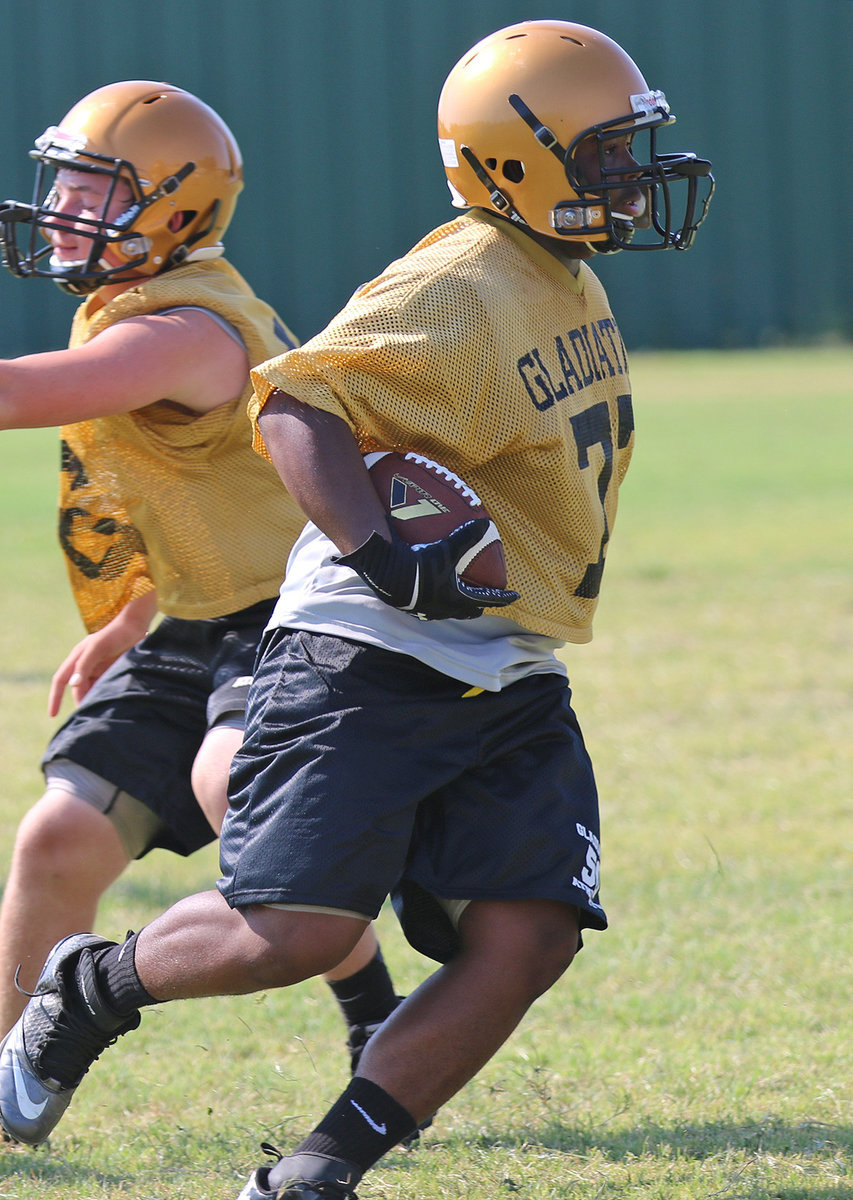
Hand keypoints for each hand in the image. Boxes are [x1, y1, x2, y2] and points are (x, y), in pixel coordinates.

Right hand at [47, 590, 156, 715]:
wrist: (135, 626)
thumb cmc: (114, 634)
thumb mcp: (97, 648)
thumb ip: (84, 665)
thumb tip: (73, 685)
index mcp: (76, 659)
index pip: (60, 680)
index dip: (55, 697)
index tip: (52, 714)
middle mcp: (85, 666)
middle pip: (78, 690)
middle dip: (81, 702)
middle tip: (89, 717)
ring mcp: (99, 670)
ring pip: (92, 690)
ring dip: (94, 700)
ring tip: (101, 713)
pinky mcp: (111, 672)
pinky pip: (104, 688)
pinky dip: (105, 696)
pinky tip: (111, 704)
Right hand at [334, 519, 519, 620]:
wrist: (389, 577)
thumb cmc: (421, 566)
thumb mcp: (446, 550)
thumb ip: (465, 537)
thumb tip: (484, 523)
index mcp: (458, 599)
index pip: (487, 600)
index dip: (501, 597)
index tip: (514, 596)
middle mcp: (445, 609)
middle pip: (468, 611)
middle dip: (478, 605)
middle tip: (484, 598)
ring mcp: (428, 611)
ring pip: (449, 611)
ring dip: (457, 605)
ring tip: (458, 595)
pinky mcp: (413, 608)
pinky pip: (431, 607)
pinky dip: (437, 600)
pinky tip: (431, 591)